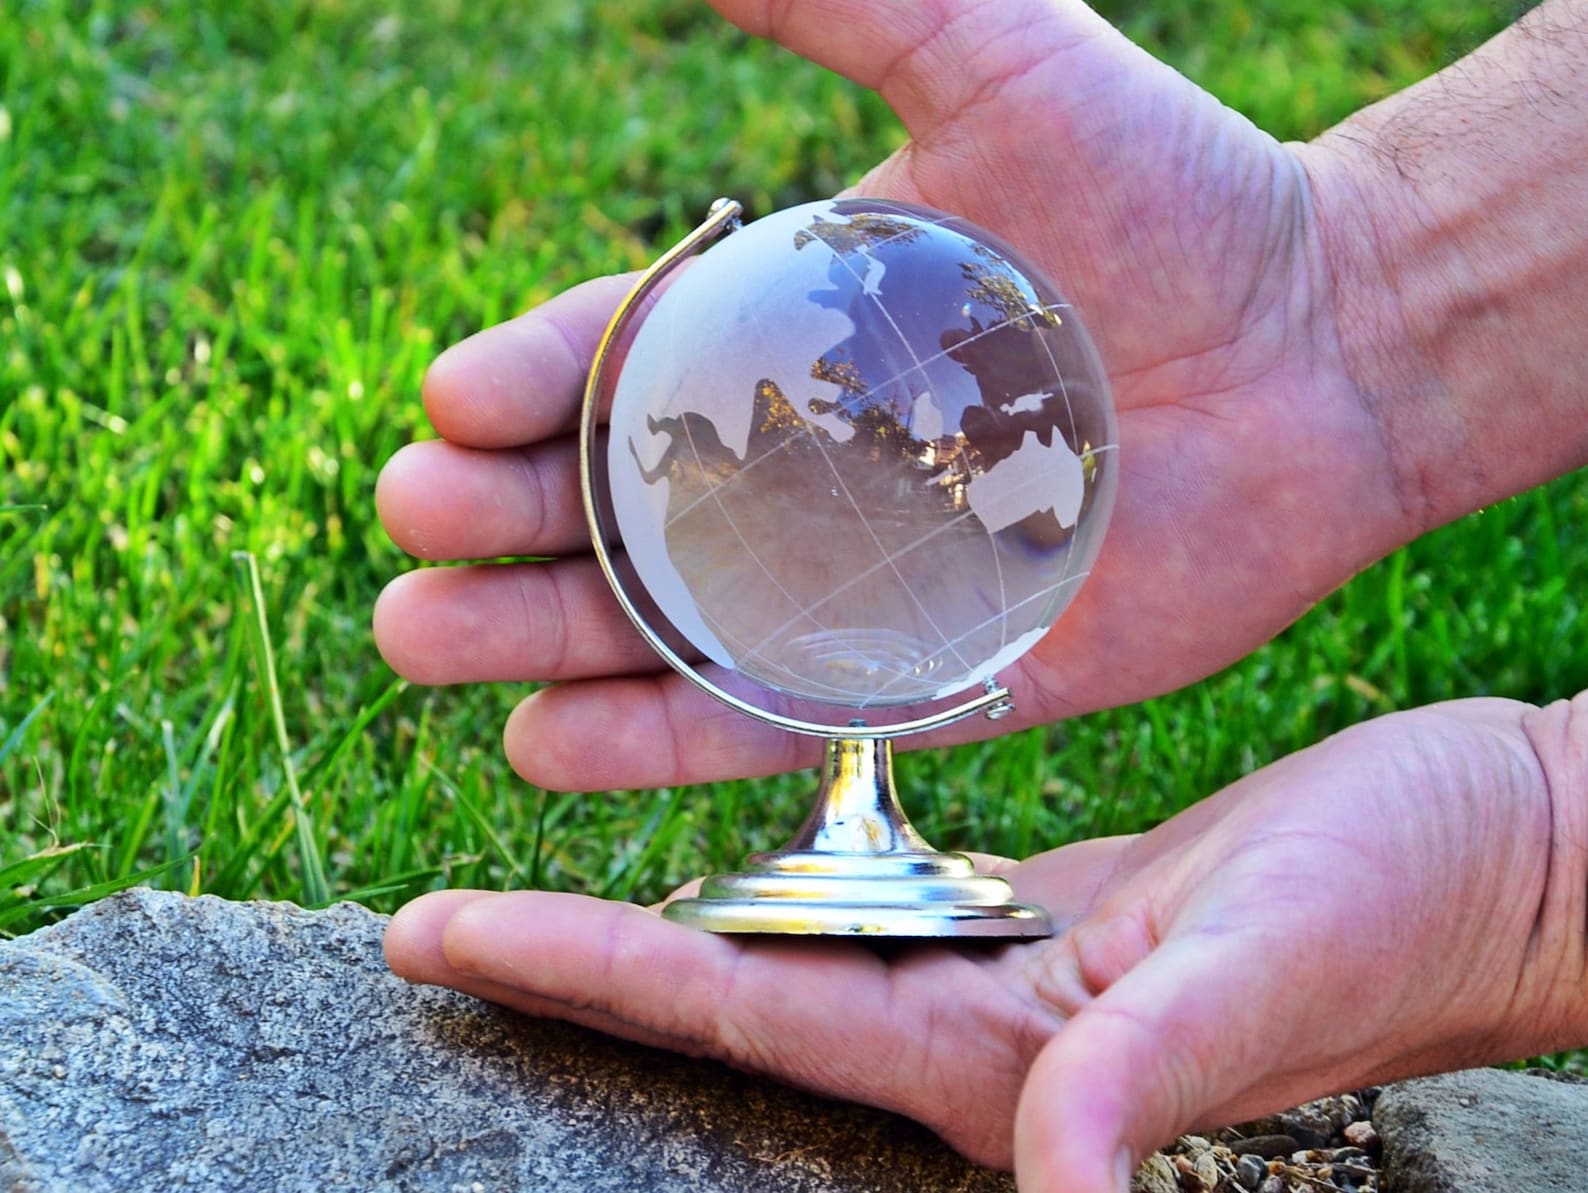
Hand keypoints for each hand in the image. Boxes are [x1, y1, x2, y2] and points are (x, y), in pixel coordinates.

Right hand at [372, 0, 1413, 790]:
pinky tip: (543, 748)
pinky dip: (651, 740)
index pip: (607, 362)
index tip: (453, 399)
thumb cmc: (1176, 197)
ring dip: (529, 641)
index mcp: (778, 331)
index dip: (518, 382)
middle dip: (489, 518)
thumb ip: (853, 9)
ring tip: (425, 641)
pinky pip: (757, 719)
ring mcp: (840, 581)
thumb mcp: (1004, 67)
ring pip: (646, 626)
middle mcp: (789, 462)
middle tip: (412, 531)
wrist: (1325, 349)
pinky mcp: (914, 678)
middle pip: (596, 504)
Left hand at [385, 694, 1587, 1187]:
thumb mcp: (1275, 969)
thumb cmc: (1409, 906)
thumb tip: (1060, 1183)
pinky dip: (781, 870)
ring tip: (540, 873)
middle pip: (724, 990)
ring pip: (783, 947)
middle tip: (428, 924)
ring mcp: (998, 978)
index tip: (439, 935)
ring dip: (658, 917)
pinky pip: (871, 901)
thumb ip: (1156, 1075)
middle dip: (571, 959)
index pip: (741, 1010)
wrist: (1484, 859)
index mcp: (994, 1051)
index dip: (583, 972)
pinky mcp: (1043, 922)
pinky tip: (735, 833)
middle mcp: (968, 1027)